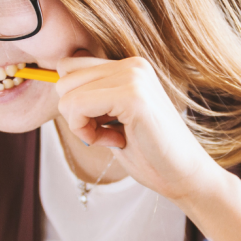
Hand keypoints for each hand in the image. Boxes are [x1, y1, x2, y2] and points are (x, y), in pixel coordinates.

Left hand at [54, 56, 223, 202]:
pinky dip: (86, 132)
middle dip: (75, 113)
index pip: (69, 67)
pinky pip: (77, 106)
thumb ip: (91, 98)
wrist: (185, 176)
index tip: (102, 124)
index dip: (75, 101)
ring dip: (81, 124)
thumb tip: (55, 83)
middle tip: (106, 133)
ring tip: (113, 137)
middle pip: (63, 78)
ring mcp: (134, 76)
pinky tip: (114, 141)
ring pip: (67, 93)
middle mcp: (132, 64)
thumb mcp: (113, 118)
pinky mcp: (133, 96)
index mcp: (129, 66)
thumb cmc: (149, 153)